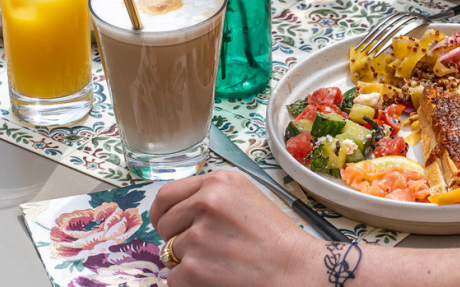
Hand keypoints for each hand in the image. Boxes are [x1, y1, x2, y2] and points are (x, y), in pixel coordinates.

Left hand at [150, 170, 321, 286]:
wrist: (296, 270)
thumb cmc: (275, 239)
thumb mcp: (245, 199)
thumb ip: (212, 197)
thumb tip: (177, 211)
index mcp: (220, 183)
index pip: (168, 194)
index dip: (163, 212)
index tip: (166, 223)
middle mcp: (207, 202)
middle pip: (165, 223)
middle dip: (176, 238)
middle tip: (204, 249)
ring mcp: (199, 235)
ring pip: (170, 252)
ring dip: (188, 262)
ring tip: (221, 262)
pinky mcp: (194, 267)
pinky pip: (174, 277)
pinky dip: (190, 282)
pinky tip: (217, 277)